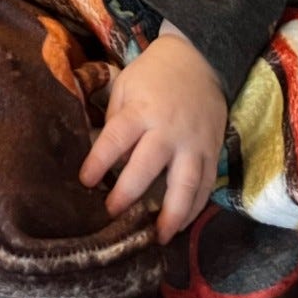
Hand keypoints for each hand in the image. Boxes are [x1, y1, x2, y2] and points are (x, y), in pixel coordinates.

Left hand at [79, 24, 225, 235]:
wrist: (199, 60)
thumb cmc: (153, 75)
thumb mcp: (125, 85)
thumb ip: (115, 120)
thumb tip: (105, 157)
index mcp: (141, 110)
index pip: (116, 139)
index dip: (98, 162)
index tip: (85, 182)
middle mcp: (168, 129)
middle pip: (147, 167)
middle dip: (128, 193)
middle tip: (112, 214)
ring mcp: (194, 143)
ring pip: (185, 184)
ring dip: (171, 214)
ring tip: (158, 237)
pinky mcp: (212, 151)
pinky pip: (205, 186)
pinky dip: (195, 208)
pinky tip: (181, 224)